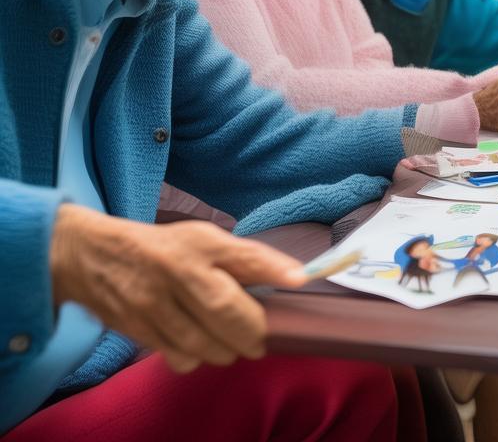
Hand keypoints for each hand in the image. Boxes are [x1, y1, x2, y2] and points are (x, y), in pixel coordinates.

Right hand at [50, 204, 305, 373]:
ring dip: (226, 351)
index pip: (243, 255)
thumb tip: (296, 278)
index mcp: (200, 242)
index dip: (273, 268)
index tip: (300, 280)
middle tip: (260, 341)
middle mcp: (178, 270)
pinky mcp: (137, 329)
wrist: (95, 257)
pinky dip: (196, 359)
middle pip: (223, 309)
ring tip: (233, 346)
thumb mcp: (205, 239)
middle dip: (250, 332)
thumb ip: (248, 258)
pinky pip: (177, 357)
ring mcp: (154, 301)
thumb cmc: (166, 248)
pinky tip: (200, 348)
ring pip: (201, 342)